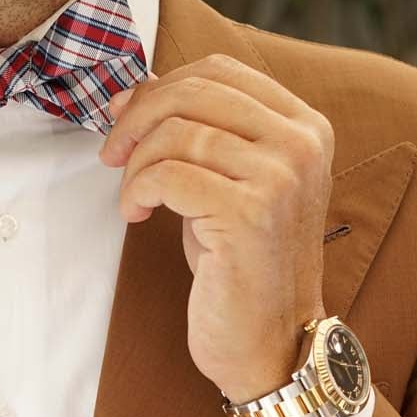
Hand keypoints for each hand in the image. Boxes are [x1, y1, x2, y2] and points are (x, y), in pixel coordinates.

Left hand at [97, 53, 333, 404]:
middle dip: (138, 119)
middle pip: (196, 92)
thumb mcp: (223, 186)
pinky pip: (169, 175)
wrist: (271, 345)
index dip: (161, 88)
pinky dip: (139, 191)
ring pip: (177, 133)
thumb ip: (196, 134)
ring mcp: (280, 177)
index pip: (221, 71)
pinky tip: (137, 215)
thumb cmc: (243, 269)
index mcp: (305, 127)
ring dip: (136, 164)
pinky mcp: (249, 214)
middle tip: (111, 155)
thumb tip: (134, 90)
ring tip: (134, 199)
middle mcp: (301, 144)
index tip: (124, 120)